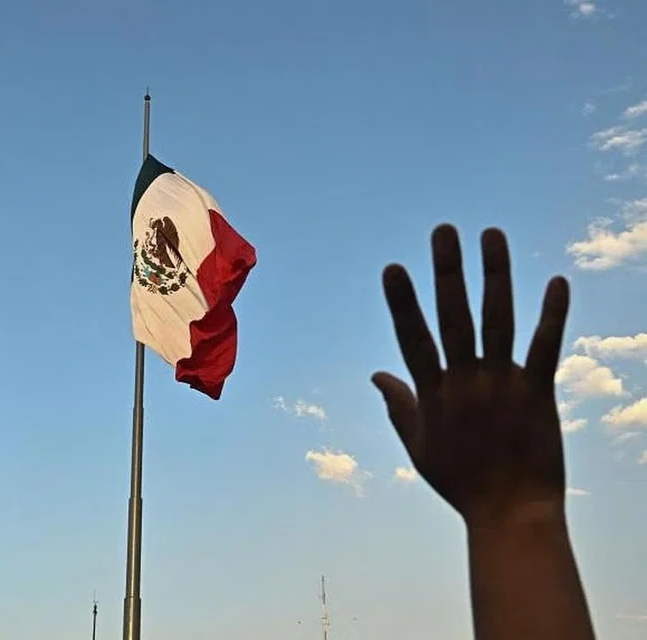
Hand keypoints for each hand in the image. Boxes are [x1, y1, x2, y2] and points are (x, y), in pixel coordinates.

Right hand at [373, 225, 569, 526]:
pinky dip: (552, 314)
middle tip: (443, 231)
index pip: (413, 338)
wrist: (511, 512)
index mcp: (433, 394)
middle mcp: (465, 382)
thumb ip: (398, 406)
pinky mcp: (538, 393)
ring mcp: (502, 385)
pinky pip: (545, 347)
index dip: (403, 301)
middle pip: (453, 317)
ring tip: (492, 235)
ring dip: (495, 275)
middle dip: (447, 271)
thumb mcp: (418, 445)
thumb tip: (375, 375)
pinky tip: (556, 281)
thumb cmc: (461, 481)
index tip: (393, 267)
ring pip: (498, 320)